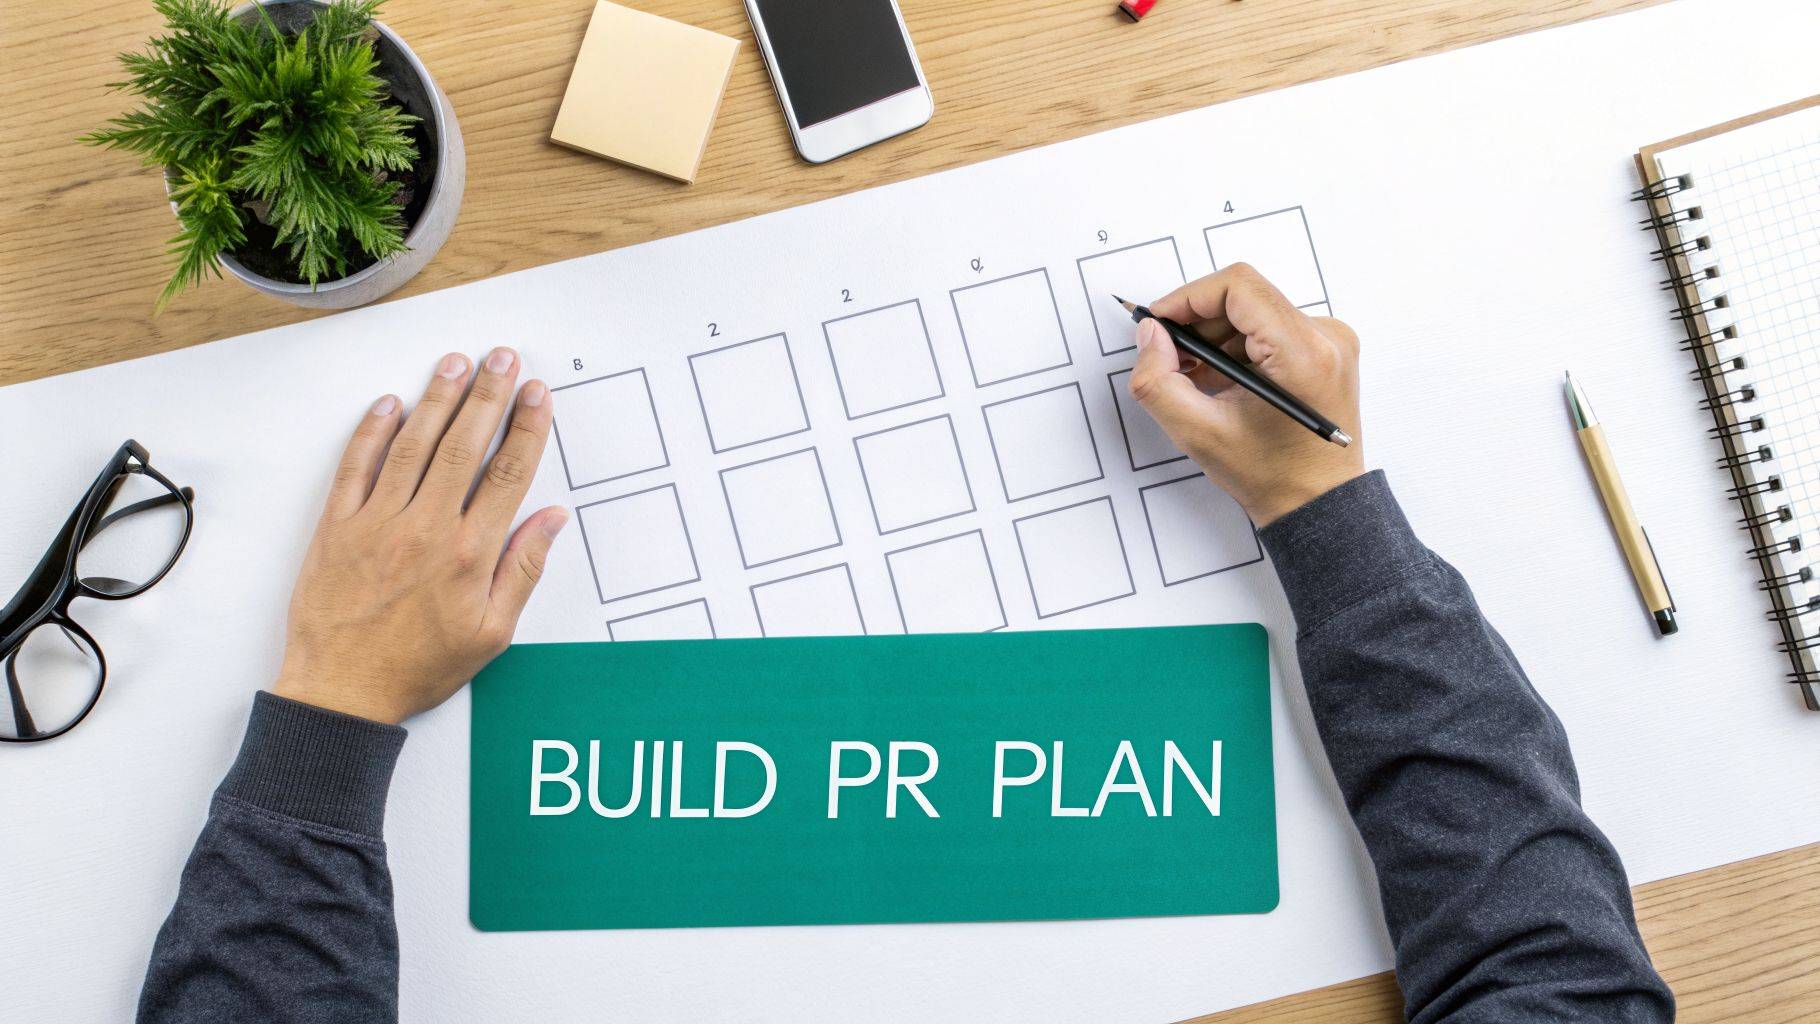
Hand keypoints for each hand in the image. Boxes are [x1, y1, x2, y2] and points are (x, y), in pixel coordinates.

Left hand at [272, 349, 568, 724]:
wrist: (340, 693)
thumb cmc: (416, 668)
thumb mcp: (492, 634)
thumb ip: (523, 572)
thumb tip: (550, 521)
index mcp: (468, 555)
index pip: (507, 474)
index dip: (526, 428)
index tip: (537, 395)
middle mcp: (424, 529)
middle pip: (464, 445)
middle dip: (488, 395)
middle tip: (503, 358)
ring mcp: (376, 523)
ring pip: (413, 445)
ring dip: (437, 399)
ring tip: (455, 363)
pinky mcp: (336, 527)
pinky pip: (356, 466)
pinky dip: (372, 431)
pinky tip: (390, 404)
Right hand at [1127, 264, 1364, 525]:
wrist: (1318, 502)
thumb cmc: (1272, 476)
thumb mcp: (1198, 433)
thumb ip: (1158, 381)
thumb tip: (1151, 334)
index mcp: (1303, 354)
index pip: (1239, 287)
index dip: (1189, 297)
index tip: (1159, 321)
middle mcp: (1326, 338)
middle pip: (1246, 296)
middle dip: (1198, 321)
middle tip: (1169, 355)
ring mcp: (1331, 341)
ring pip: (1255, 310)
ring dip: (1216, 336)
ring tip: (1195, 375)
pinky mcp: (1326, 349)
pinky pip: (1270, 327)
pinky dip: (1237, 345)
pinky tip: (1221, 379)